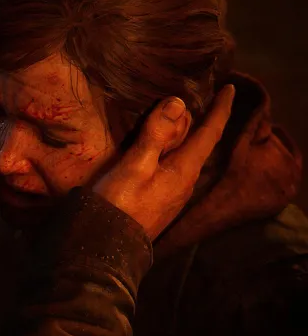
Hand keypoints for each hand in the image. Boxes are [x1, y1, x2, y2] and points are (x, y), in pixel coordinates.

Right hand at [93, 85, 235, 239]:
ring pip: (186, 156)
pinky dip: (172, 150)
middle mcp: (185, 183)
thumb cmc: (120, 204)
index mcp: (184, 170)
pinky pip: (173, 167)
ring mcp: (172, 195)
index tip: (230, 88)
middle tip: (200, 97)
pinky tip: (162, 149)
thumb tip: (178, 103)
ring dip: (186, 136)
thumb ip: (156, 135)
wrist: (106, 247)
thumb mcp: (135, 165)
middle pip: (199, 144)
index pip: (209, 133)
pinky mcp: (158, 202)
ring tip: (181, 120)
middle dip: (201, 120)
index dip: (220, 110)